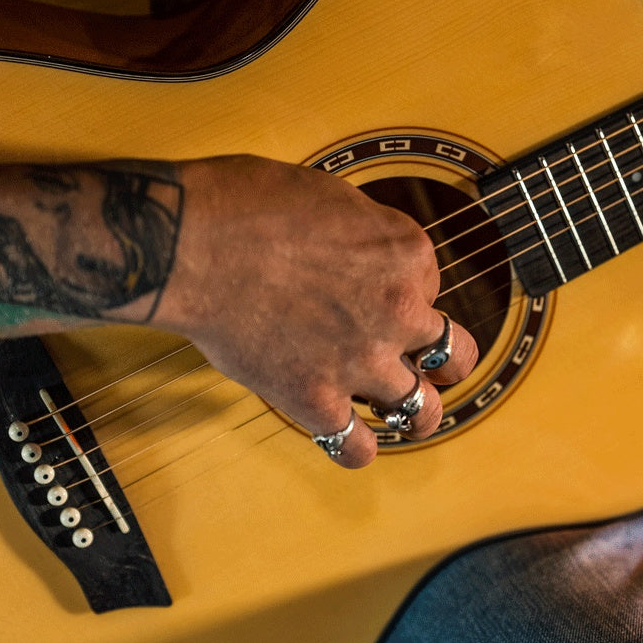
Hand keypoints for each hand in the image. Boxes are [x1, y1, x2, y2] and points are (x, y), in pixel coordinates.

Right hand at [153, 155, 477, 467]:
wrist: (190, 243)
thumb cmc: (244, 205)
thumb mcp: (329, 193)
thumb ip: (362, 232)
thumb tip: (361, 252)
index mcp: (407, 251)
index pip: (429, 284)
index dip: (401, 289)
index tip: (370, 290)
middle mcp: (399, 308)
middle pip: (452, 349)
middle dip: (443, 358)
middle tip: (425, 362)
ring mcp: (363, 359)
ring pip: (423, 409)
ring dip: (418, 413)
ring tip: (406, 414)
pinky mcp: (316, 399)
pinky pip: (356, 446)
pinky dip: (355, 449)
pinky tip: (347, 438)